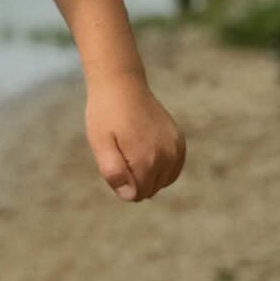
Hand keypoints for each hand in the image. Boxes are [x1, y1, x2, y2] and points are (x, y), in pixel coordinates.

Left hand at [84, 76, 186, 202]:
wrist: (121, 84)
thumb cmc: (105, 114)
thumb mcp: (100, 144)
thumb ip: (114, 172)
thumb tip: (131, 196)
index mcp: (147, 160)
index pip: (138, 194)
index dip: (121, 185)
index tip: (112, 162)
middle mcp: (167, 156)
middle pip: (151, 188)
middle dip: (134, 179)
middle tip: (119, 152)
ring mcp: (176, 147)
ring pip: (164, 180)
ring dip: (148, 173)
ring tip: (131, 149)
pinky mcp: (179, 140)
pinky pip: (174, 168)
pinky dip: (161, 167)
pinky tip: (146, 153)